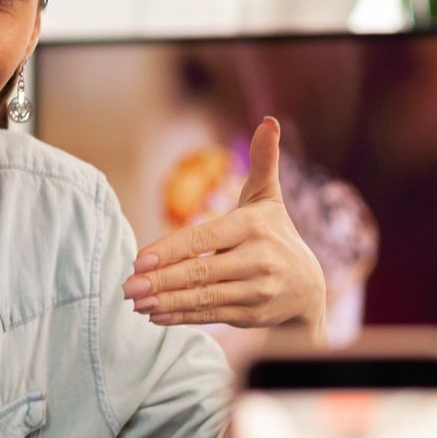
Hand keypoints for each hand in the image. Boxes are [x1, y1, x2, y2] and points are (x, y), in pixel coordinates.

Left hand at [121, 117, 325, 341]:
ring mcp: (257, 291)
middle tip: (127, 286)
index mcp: (254, 227)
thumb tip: (268, 120)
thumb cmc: (276, 234)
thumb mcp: (269, 198)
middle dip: (161, 281)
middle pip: (200, 272)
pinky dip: (181, 316)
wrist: (309, 288)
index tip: (138, 261)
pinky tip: (155, 314)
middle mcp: (258, 260)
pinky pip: (210, 316)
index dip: (169, 250)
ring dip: (166, 301)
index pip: (203, 239)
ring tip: (135, 301)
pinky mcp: (252, 315)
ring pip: (204, 297)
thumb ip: (263, 162)